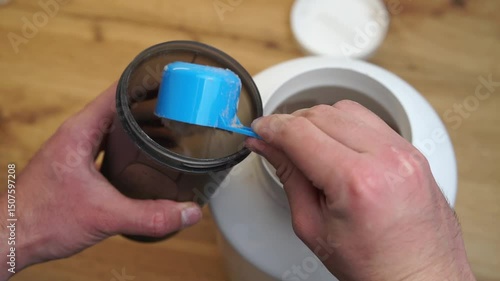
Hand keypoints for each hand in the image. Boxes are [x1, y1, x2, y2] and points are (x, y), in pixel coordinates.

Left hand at [0, 84, 201, 279]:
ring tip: (166, 130)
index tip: (168, 82)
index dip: (144, 84)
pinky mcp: (75, 166)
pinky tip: (140, 159)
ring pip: (111, 128)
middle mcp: (76, 136)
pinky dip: (125, 147)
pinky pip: (106, 146)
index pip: (117, 93)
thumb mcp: (106, 216)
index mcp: (80, 132)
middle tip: (177, 108)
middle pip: (118, 108)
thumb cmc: (40, 220)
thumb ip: (151, 215)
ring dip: (136, 128)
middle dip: (148, 107)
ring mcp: (74, 150)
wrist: (11, 239)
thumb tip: (187, 213)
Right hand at [246, 101, 474, 280]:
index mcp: (357, 182)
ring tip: (309, 147)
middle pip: (321, 114)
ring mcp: (404, 151)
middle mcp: (386, 159)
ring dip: (319, 121)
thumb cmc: (373, 266)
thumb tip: (268, 146)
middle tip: (277, 142)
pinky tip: (336, 146)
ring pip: (345, 109)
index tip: (258, 129)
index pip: (299, 133)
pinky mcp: (412, 151)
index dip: (270, 127)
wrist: (419, 278)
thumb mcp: (312, 226)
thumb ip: (288, 176)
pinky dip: (345, 126)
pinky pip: (370, 120)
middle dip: (291, 124)